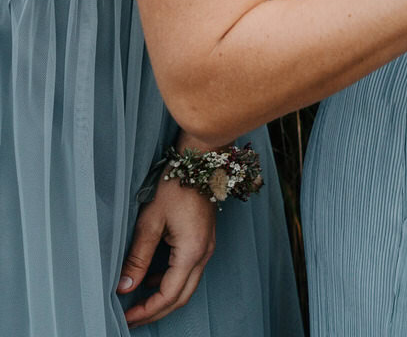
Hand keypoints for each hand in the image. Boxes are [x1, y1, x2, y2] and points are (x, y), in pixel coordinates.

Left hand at [119, 180, 215, 325]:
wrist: (201, 162)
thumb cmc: (175, 187)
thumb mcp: (150, 221)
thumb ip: (138, 257)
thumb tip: (124, 287)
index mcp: (192, 251)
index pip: (169, 294)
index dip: (147, 310)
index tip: (126, 317)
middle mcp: (204, 254)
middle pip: (182, 297)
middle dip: (156, 312)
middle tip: (130, 319)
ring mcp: (207, 248)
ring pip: (187, 287)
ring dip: (163, 299)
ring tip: (137, 303)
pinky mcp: (204, 242)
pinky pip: (189, 273)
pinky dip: (170, 283)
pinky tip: (151, 280)